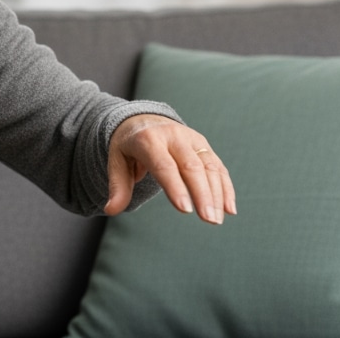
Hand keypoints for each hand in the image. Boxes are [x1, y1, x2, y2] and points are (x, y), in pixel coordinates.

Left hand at [104, 114, 235, 224]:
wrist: (142, 119)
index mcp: (148, 139)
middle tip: (209, 220)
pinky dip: (225, 187)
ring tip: (217, 220)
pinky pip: (218, 166)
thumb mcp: (117, 161)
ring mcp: (191, 139)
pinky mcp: (203, 144)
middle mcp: (173, 136)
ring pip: (209, 166)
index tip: (185, 209)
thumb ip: (118, 186)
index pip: (164, 165)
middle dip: (202, 194)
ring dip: (217, 194)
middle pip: (192, 167)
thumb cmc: (128, 146)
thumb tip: (110, 210)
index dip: (175, 187)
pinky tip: (229, 209)